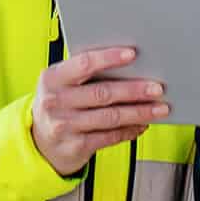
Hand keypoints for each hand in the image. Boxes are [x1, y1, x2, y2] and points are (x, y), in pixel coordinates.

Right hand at [30, 47, 167, 175]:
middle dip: (134, 90)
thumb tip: (129, 63)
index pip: (84, 64)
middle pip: (103, 93)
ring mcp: (65, 126)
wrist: (39, 141)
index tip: (133, 54)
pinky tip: (142, 124)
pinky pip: (110, 137)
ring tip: (159, 108)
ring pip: (111, 117)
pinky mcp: (76, 146)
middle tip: (157, 88)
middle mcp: (56, 102)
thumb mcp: (61, 82)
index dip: (109, 58)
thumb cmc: (58, 102)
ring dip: (139, 112)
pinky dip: (130, 130)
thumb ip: (84, 72)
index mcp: (52, 78)